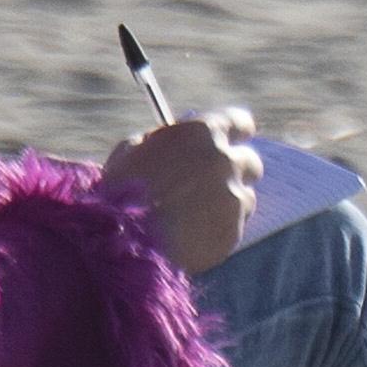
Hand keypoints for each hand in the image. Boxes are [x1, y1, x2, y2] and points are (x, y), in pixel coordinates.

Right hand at [103, 106, 260, 272]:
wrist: (118, 243)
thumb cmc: (118, 193)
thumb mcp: (132, 151)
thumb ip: (164, 141)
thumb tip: (179, 142)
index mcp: (202, 133)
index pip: (239, 122)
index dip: (234, 134)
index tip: (229, 143)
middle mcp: (225, 161)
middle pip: (249, 162)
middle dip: (233, 172)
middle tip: (212, 186)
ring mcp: (233, 197)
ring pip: (243, 198)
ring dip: (225, 205)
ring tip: (191, 219)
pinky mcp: (234, 231)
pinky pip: (234, 228)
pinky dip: (218, 231)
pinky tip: (191, 238)